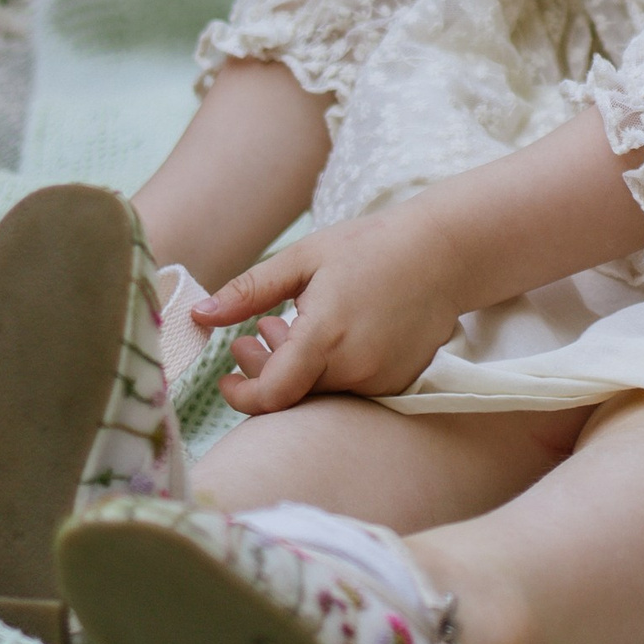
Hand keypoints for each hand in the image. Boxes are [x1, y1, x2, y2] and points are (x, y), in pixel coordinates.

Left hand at [194, 206, 463, 413]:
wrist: (443, 253)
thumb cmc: (369, 247)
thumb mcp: (303, 258)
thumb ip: (250, 291)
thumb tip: (200, 315)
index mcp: (326, 334)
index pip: (274, 394)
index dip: (243, 396)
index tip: (226, 379)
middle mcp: (356, 367)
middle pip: (294, 394)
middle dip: (262, 373)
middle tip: (248, 340)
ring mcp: (381, 380)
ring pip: (321, 393)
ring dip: (294, 370)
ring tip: (282, 328)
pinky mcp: (398, 383)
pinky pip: (350, 389)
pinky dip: (327, 372)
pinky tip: (321, 338)